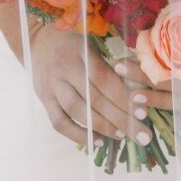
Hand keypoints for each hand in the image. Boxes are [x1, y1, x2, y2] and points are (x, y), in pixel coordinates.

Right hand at [29, 25, 180, 146]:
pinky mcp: (44, 99)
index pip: (104, 79)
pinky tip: (97, 141)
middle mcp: (65, 70)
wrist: (37, 39)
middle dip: (121, 119)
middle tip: (142, 134)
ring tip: (122, 136)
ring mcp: (52, 86)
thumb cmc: (72, 41)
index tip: (143, 112)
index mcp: (81, 53)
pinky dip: (78, 135)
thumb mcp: (91, 43)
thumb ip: (108, 64)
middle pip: (94, 98)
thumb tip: (137, 87)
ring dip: (101, 127)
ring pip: (77, 111)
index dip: (123, 96)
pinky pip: (59, 122)